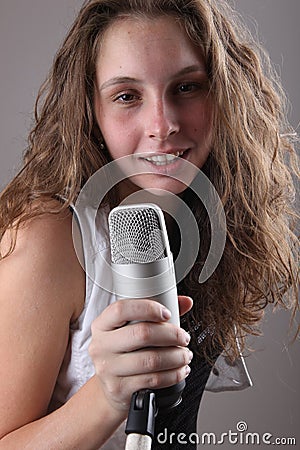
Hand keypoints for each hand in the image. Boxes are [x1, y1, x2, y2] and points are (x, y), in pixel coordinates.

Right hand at [89, 296, 192, 411]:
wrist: (109, 387)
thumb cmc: (124, 351)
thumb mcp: (131, 328)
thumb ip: (156, 312)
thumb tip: (185, 302)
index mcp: (102, 324)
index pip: (122, 309)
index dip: (148, 309)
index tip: (167, 314)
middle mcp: (101, 345)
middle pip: (142, 334)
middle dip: (171, 335)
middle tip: (183, 338)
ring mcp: (108, 369)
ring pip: (151, 360)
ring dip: (176, 357)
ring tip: (185, 355)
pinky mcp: (119, 388)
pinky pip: (154, 380)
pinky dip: (173, 375)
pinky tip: (179, 370)